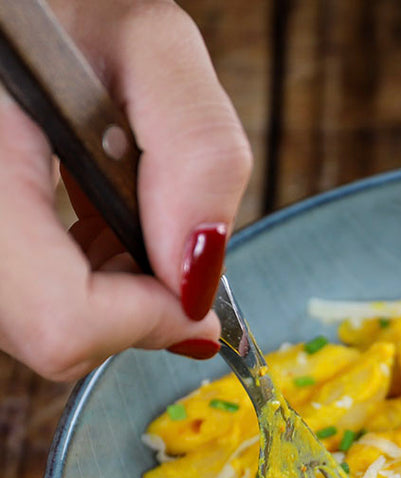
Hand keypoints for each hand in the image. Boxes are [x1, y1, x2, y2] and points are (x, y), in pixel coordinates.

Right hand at [0, 0, 251, 380]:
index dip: (146, 318)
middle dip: (130, 306)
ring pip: (40, 327)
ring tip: (119, 213)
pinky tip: (90, 218)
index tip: (189, 280)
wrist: (16, 10)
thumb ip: (198, 152)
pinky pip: (29, 301)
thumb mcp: (151, 48)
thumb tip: (198, 278)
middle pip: (52, 337)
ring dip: (108, 292)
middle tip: (159, 240)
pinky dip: (81, 277)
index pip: (61, 321)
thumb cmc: (68, 8)